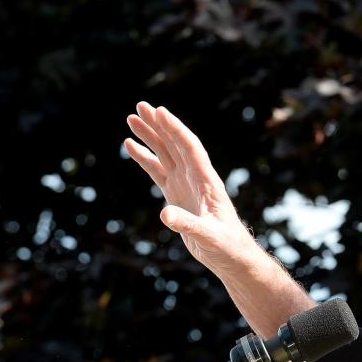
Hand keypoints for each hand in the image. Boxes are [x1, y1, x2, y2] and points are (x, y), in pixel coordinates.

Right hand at [123, 102, 256, 273]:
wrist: (231, 256)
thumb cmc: (227, 245)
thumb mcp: (209, 236)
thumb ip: (189, 224)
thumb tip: (166, 215)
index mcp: (207, 181)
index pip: (190, 148)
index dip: (175, 130)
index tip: (160, 112)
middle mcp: (196, 177)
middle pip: (175, 144)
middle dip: (159, 125)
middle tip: (140, 106)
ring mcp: (185, 184)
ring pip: (165, 153)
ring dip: (150, 136)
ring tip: (132, 118)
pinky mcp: (176, 195)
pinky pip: (157, 170)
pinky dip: (145, 158)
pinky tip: (130, 145)